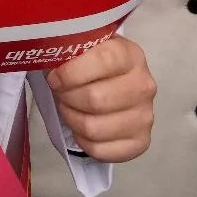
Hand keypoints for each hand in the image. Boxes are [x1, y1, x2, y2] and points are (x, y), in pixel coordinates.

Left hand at [45, 36, 155, 162]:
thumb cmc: (92, 63)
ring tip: (69, 108)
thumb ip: (72, 48)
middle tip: (60, 93)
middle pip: (95, 99)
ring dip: (72, 119)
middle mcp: (144, 86)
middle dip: (67, 97)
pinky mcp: (140, 142)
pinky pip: (101, 150)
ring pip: (94, 128)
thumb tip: (51, 58)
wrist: (115, 81)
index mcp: (130, 55)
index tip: (55, 77)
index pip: (102, 61)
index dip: (71, 72)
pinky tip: (81, 128)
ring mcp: (145, 116)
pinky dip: (83, 141)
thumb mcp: (85, 46)